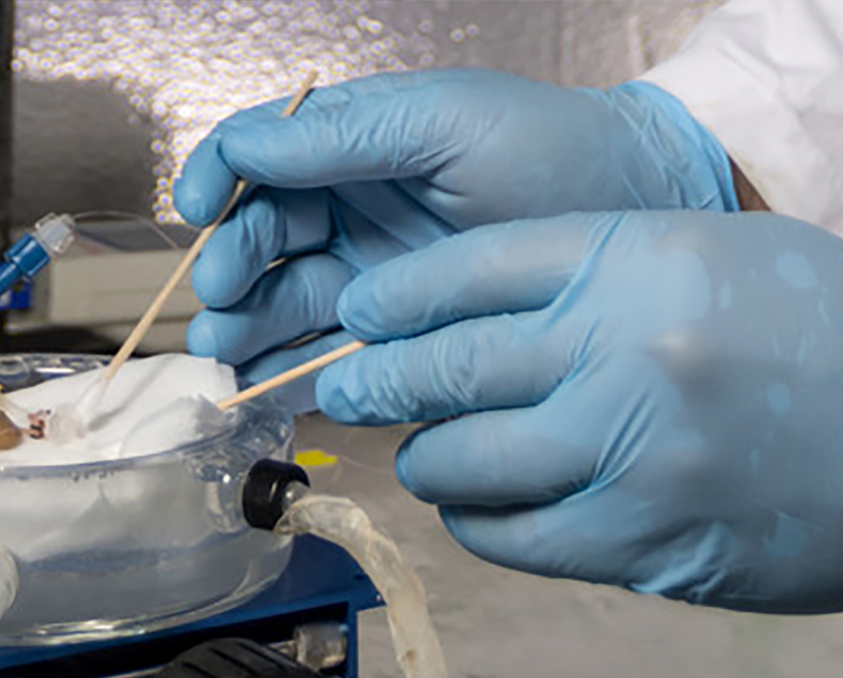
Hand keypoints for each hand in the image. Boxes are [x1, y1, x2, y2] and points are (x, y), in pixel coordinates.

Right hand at [177, 69, 736, 405]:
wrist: (643, 215)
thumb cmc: (555, 149)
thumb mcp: (447, 123)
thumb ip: (344, 136)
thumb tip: (245, 146)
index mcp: (354, 146)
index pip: (258, 156)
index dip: (217, 179)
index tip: (199, 208)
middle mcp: (351, 210)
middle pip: (258, 237)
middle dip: (230, 268)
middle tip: (223, 298)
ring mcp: (369, 278)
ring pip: (279, 303)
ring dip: (244, 328)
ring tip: (226, 354)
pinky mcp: (394, 340)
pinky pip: (323, 357)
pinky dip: (286, 375)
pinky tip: (263, 389)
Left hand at [319, 211, 842, 612]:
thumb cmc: (829, 334)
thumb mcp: (708, 255)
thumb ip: (587, 276)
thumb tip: (460, 320)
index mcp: (637, 262)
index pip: (463, 272)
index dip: (394, 300)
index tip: (362, 315)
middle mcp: (622, 354)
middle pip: (443, 368)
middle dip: (374, 382)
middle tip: (345, 390)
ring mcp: (630, 456)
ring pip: (458, 463)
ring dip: (429, 459)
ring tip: (433, 452)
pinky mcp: (641, 546)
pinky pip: (508, 537)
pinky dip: (478, 521)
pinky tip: (486, 505)